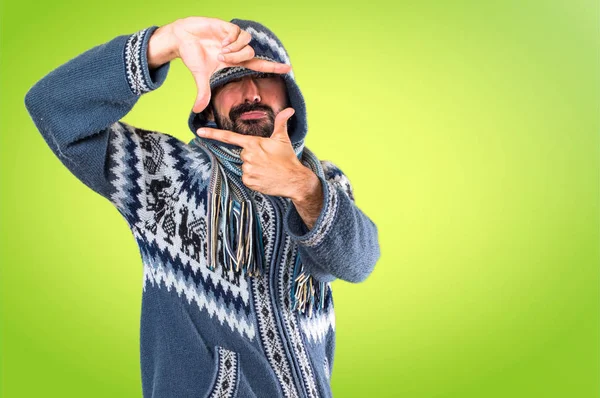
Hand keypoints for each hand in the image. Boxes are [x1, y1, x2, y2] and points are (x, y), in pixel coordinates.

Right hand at [148, 17, 291, 112]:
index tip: (288, 68)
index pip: (258, 65)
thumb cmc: (192, 55)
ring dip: (234, 50)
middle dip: (239, 58)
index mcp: (234, 61)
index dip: (273, 67)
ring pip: (248, 45)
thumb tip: (196, 110)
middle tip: (222, 58)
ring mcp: (233, 38)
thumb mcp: (200, 77)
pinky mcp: (227, 27)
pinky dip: (230, 40)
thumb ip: (203, 93)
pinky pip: (238, 33)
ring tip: (220, 50)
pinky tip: (220, 41)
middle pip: (253, 55)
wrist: (180, 38)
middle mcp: (236, 50)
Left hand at [196, 108, 312, 198]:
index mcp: (253, 143)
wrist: (294, 180)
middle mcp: (247, 156)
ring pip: (244, 166)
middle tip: (267, 159)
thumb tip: (289, 109)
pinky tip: (264, 177)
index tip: (199, 132)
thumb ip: (281, 122)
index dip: (213, 134)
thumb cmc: (288, 159)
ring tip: (267, 169)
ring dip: (254, 167)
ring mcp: (247, 170)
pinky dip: (254, 178)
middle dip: (252, 156)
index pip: (229, 137)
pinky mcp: (249, 182)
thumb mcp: (283, 139)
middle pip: (242, 154)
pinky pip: (246, 178)